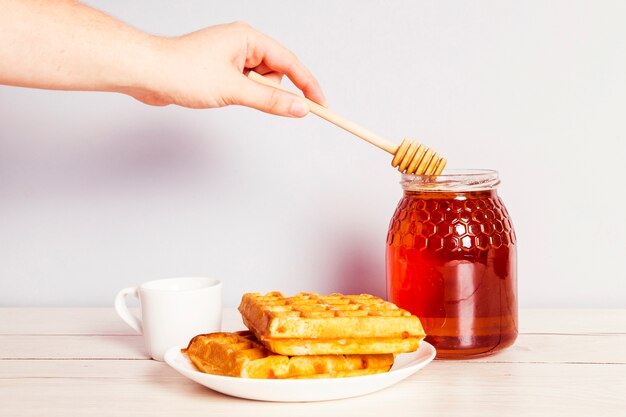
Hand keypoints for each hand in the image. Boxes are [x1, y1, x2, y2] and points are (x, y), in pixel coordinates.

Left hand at [135, 21, 325, 116]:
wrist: (146, 73)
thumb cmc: (183, 71)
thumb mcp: (234, 90)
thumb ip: (270, 101)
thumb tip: (299, 108)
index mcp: (248, 38)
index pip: (289, 62)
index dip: (307, 85)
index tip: (321, 105)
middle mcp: (241, 44)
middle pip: (275, 74)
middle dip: (268, 91)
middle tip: (246, 97)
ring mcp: (230, 57)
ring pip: (259, 83)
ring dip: (250, 94)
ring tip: (224, 93)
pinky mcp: (220, 70)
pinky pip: (244, 86)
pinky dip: (240, 95)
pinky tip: (219, 94)